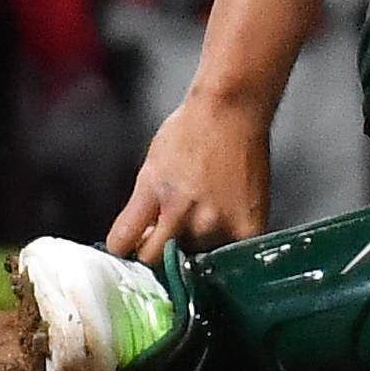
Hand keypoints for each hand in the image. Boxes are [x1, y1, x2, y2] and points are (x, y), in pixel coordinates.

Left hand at [107, 86, 272, 260]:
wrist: (234, 110)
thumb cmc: (191, 131)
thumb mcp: (151, 168)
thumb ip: (141, 210)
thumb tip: (135, 244)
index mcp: (152, 194)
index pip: (122, 244)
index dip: (122, 248)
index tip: (130, 248)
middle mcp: (182, 213)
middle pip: (156, 260)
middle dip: (155, 252)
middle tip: (165, 237)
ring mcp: (216, 223)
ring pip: (194, 259)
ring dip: (192, 248)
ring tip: (201, 218)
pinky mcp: (247, 227)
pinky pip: (228, 254)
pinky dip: (223, 247)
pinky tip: (223, 224)